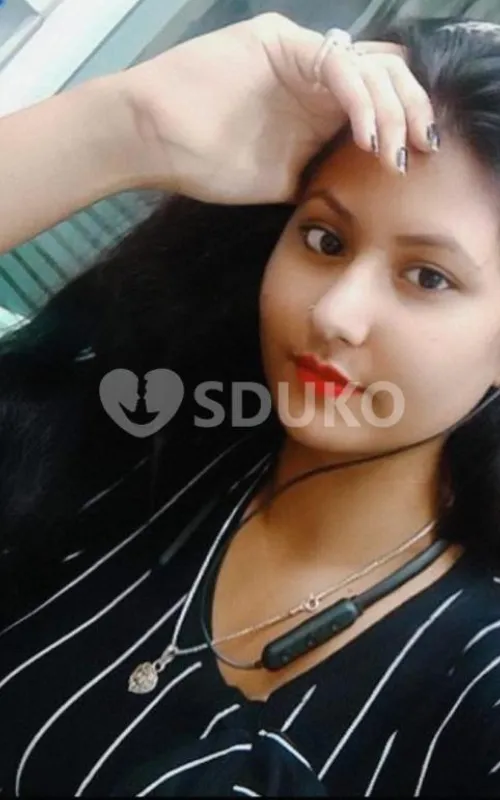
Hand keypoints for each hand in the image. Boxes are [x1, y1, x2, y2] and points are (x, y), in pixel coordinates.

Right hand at [122, 13, 436, 203]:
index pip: (376, 100)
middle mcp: (313, 74)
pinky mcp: (280, 44)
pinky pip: (337, 63)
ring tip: (391, 152)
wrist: (150, 141)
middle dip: (412, 112)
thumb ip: (317, 172)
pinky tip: (365, 136)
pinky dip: (359, 100)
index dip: (404, 123)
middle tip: (417, 151)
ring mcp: (297, 55)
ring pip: (371, 65)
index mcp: (315, 104)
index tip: (416, 161)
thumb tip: (350, 193)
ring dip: (392, 109)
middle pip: (385, 75)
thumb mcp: (279, 178)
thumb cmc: (202, 163)